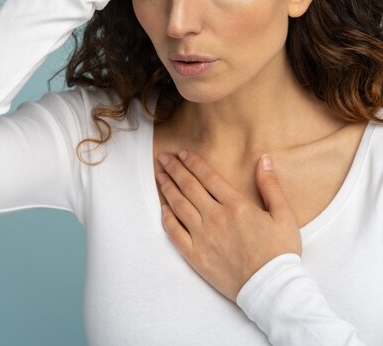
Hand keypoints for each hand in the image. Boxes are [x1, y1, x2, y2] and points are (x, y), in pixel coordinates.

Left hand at [156, 150, 301, 302]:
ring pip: (179, 207)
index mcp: (236, 205)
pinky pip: (176, 234)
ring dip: (168, 189)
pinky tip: (163, 209)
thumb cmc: (279, 252)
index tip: (182, 153)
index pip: (208, 177)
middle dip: (175, 170)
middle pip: (189, 187)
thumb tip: (263, 159)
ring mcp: (203, 237)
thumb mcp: (283, 214)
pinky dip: (167, 219)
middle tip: (164, 158)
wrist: (271, 289)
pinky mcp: (196, 257)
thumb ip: (271, 185)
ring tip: (160, 177)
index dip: (193, 163)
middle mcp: (216, 218)